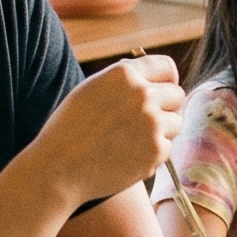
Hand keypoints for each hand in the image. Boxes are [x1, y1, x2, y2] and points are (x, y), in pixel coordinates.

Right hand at [32, 55, 185, 207]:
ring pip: (176, 123)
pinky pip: (166, 148)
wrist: (58, 168)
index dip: (167, 81)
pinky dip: (152, 154)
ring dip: (161, 132)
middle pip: (177, 96)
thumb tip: (153, 79)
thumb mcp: (92, 89)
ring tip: (131, 141)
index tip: (164, 93)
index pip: (167, 67)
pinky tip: (127, 157)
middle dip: (166, 108)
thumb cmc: (70, 129)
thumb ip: (124, 81)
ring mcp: (152, 122)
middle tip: (145, 123)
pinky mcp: (156, 150)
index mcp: (124, 74)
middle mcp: (142, 94)